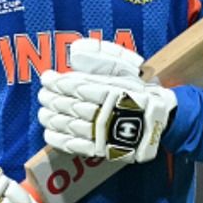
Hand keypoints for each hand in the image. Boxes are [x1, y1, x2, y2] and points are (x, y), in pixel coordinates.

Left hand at [38, 40, 175, 162]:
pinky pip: (75, 145)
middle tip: (42, 95)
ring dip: (51, 118)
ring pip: (69, 124)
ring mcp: (103, 132)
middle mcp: (105, 110)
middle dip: (51, 99)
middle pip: (69, 105)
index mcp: (110, 90)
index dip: (58, 82)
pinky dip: (59, 139)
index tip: (47, 77)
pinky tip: (48, 132)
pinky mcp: (102, 148)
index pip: (76, 85)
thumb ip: (99, 62)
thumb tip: (75, 54)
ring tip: (42, 113)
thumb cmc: (137, 93)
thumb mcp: (122, 71)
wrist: (160, 121)